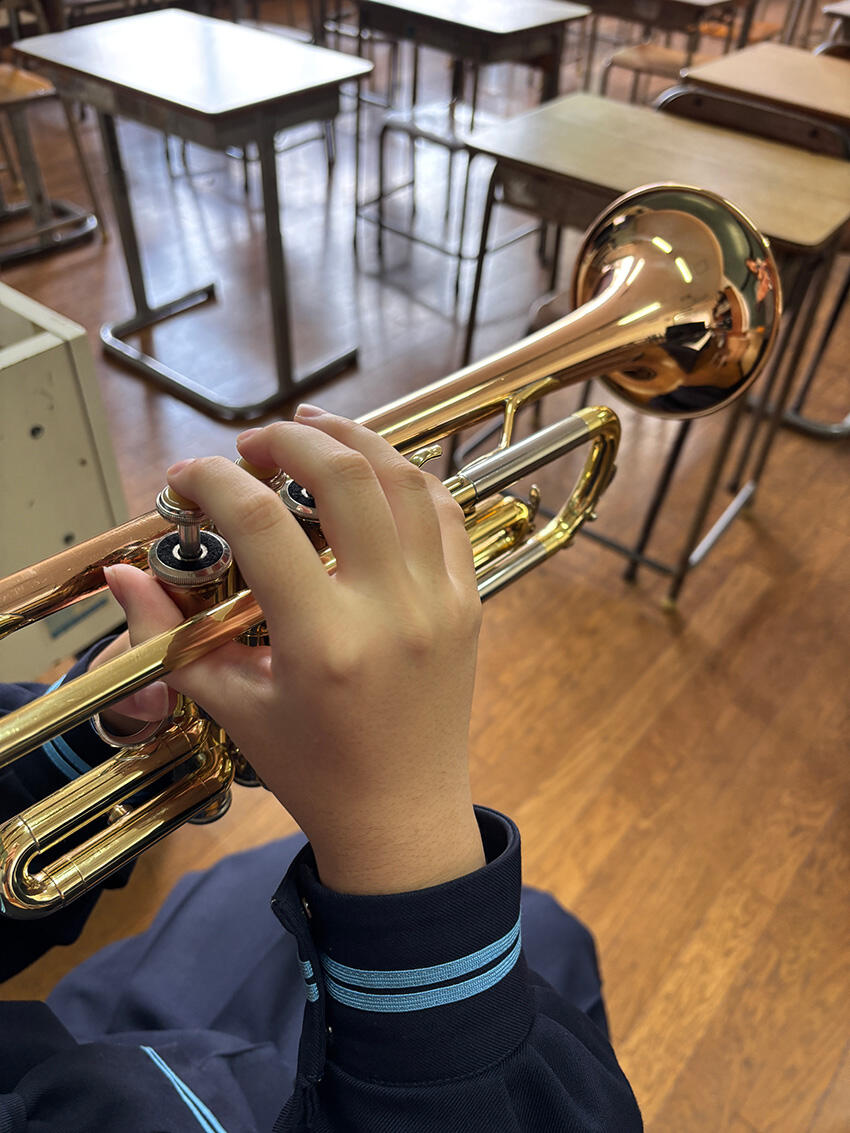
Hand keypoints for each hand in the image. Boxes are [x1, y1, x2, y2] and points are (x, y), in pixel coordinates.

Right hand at [102, 408, 484, 894]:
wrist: (403, 817)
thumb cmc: (313, 770)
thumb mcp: (230, 706)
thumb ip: (167, 636)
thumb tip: (125, 575)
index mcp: (324, 643)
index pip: (262, 523)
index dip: (213, 482)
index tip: (186, 479)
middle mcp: (391, 610)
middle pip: (345, 476)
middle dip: (289, 440)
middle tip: (251, 446)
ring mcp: (440, 601)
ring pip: (406, 479)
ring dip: (354, 440)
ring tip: (310, 431)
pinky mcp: (468, 602)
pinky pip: (445, 514)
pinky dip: (407, 479)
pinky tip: (372, 473)